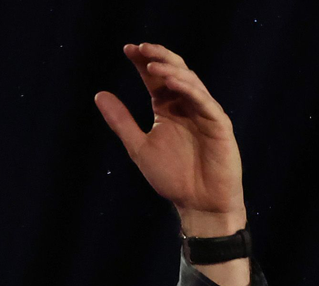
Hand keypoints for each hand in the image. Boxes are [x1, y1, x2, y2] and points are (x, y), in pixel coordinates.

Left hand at [94, 43, 245, 232]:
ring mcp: (204, 112)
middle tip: (140, 48)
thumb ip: (121, 122)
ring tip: (151, 64)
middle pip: (174, 71)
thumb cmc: (173, 178)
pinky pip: (204, 101)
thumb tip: (99, 94)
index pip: (155, 78)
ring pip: (190, 81)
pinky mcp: (219, 124)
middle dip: (158, 57)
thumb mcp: (139, 147)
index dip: (142, 62)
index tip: (127, 49)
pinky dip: (188, 89)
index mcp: (168, 108)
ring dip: (170, 70)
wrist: (199, 204)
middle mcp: (187, 105)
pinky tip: (172, 81)